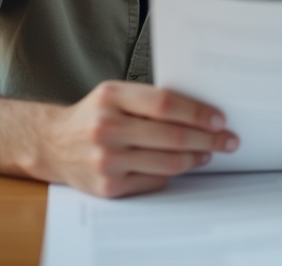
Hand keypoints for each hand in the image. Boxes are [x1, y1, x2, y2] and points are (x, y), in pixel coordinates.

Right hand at [33, 81, 237, 197]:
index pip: (166, 104)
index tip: (220, 118)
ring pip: (168, 162)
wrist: (53, 144)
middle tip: (228, 139)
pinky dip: (173, 172)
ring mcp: (106, 160)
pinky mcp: (108, 186)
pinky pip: (154, 180)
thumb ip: (149, 99)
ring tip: (209, 152)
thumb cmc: (93, 115)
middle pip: (172, 136)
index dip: (198, 112)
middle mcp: (106, 128)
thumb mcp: (115, 94)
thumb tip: (200, 111)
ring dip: (196, 158)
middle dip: (208, 138)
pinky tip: (184, 164)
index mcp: (111, 97)